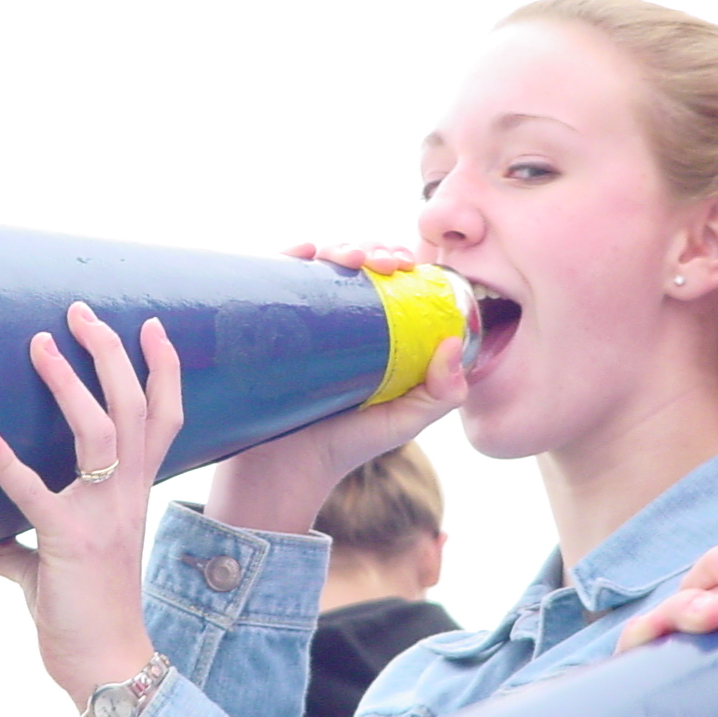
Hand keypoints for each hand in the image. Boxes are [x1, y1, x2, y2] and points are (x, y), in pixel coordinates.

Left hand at [0, 302, 182, 716]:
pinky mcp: (67, 541)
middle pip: (135, 407)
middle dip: (111, 354)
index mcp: (134, 494)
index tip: (152, 326)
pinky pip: (34, 492)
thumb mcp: (56, 570)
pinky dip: (6, 461)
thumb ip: (24, 547)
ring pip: (101, 431)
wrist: (106, 667)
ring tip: (40, 344)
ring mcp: (101, 516)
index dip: (164, 369)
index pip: (164, 418)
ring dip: (69, 383)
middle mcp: (127, 496)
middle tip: (81, 312)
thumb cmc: (84, 617)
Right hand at [205, 241, 464, 534]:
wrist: (285, 470)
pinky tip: (307, 252)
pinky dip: (292, 253)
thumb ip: (441, 394)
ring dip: (339, 245)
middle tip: (383, 263)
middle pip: (355, 263)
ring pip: (319, 262)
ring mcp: (299, 318)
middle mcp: (334, 319)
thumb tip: (452, 344)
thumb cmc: (345, 446)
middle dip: (372, 248)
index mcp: (371, 332)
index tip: (406, 264)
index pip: (387, 279)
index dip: (399, 259)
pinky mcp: (265, 322)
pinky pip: (275, 277)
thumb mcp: (405, 422)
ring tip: (351, 260)